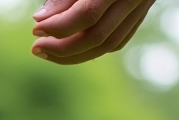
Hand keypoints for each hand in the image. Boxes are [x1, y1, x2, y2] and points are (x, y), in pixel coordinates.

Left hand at [29, 0, 155, 64]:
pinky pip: (118, 40)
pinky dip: (93, 48)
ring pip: (109, 44)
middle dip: (63, 48)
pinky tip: (71, 48)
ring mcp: (142, 5)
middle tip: (37, 48)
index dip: (59, 27)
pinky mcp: (142, 12)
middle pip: (98, 36)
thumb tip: (41, 20)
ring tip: (48, 53)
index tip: (36, 30)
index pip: (88, 14)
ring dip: (75, 55)